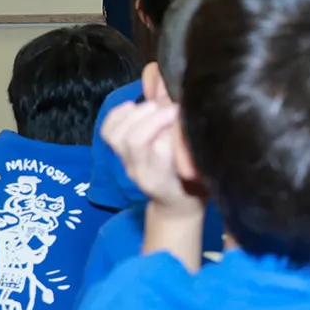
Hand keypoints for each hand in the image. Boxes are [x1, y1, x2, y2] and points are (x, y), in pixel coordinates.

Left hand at [100, 101, 202, 218]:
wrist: (174, 204)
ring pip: (118, 136)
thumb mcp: (202, 172)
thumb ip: (195, 149)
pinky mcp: (121, 155)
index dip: (172, 127)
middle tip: (173, 108)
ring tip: (154, 106)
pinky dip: (117, 115)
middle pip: (135, 140)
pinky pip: (108, 133)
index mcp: (162, 180)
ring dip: (135, 115)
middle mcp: (140, 172)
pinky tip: (133, 106)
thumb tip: (190, 116)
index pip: (160, 149)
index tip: (186, 114)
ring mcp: (127, 163)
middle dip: (154, 118)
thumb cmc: (195, 186)